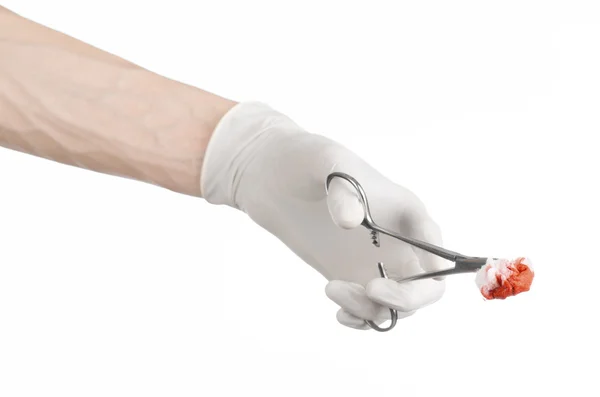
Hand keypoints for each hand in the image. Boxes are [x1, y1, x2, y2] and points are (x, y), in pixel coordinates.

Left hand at [201, 102, 449, 329]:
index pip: (434, 247)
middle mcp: (397, 241)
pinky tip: (339, 313)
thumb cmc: (305, 160)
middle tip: (370, 291)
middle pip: (427, 286)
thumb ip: (342, 188)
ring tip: (333, 288)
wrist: (271, 177)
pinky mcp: (351, 276)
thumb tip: (351, 223)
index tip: (403, 277)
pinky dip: (360, 319)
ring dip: (372, 310)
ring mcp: (375, 262)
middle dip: (406, 298)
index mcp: (404, 211)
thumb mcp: (324, 161)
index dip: (432, 270)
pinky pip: (370, 310)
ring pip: (396, 305)